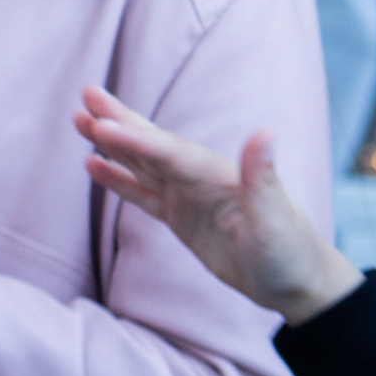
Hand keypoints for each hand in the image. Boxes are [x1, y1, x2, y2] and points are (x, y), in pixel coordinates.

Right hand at [74, 86, 357, 328]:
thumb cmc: (290, 250)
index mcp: (218, 175)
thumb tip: (264, 133)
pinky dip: (118, 179)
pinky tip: (94, 165)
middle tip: (87, 94)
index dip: (135, 140)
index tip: (102, 124)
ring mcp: (188, 196)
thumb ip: (262, 177)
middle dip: (119, 121)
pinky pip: (142, 193)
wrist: (295, 281)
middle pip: (151, 145)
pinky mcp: (181, 217)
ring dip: (112, 143)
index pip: (169, 153)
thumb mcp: (276, 218)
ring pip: (141, 163)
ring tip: (80, 120)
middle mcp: (199, 177)